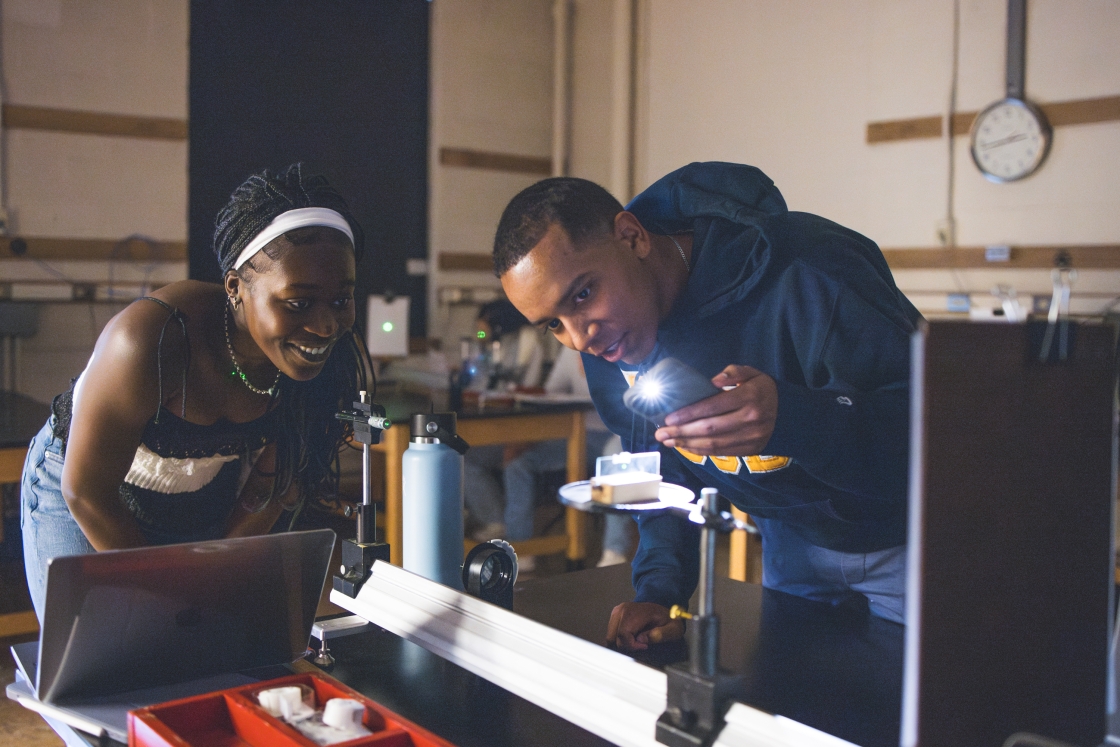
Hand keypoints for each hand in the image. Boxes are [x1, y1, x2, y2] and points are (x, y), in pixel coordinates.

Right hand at [606, 602, 683, 651]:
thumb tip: (642, 639)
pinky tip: (632, 637)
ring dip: (622, 643)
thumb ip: (661, 634)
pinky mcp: (614, 616)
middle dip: (626, 645)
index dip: (632, 645)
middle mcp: (623, 610)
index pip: (623, 634)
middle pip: (614, 637)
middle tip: (641, 644)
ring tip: (637, 640)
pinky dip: (620, 639)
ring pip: (610, 637)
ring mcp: (617, 612)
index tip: (644, 646)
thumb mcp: (673, 629)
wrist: (663, 610)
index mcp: (636, 611)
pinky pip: (611, 634)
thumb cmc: (668, 620)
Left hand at [655, 365, 777, 455]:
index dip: (689, 414)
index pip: (713, 407)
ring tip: (668, 441)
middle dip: (681, 432)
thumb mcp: (753, 373)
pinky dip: (701, 451)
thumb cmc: (764, 391)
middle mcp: (750, 419)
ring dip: (687, 444)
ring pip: (713, 444)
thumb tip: (713, 381)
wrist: (791, 415)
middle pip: (709, 429)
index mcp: (749, 397)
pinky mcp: (750, 449)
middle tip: (660, 434)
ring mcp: (751, 437)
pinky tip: (685, 447)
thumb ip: (734, 371)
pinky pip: (721, 452)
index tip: (669, 418)